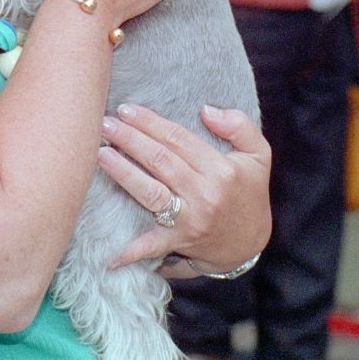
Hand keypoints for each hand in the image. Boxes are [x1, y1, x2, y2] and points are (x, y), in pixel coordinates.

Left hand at [96, 103, 271, 272]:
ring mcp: (191, 219)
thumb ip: (240, 126)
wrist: (250, 242)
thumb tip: (207, 109)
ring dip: (122, 172)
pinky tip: (108, 249)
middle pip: (159, 160)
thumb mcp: (258, 155)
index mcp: (221, 169)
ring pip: (150, 191)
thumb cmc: (249, 192)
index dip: (149, 122)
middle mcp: (205, 194)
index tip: (126, 109)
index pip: (177, 138)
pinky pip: (152, 245)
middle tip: (105, 124)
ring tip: (101, 154)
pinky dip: (131, 250)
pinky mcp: (180, 241)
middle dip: (129, 139)